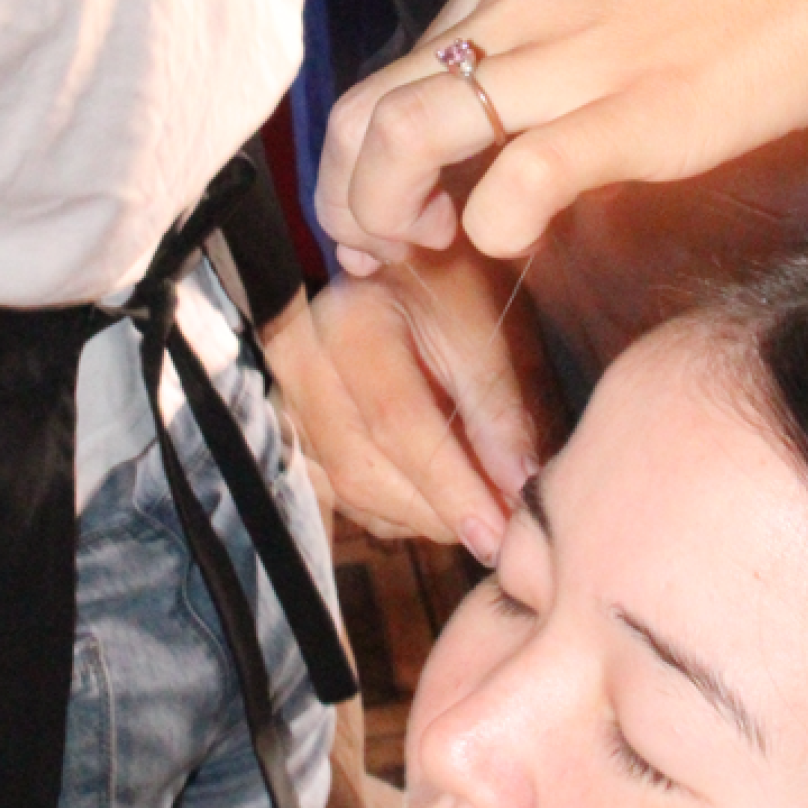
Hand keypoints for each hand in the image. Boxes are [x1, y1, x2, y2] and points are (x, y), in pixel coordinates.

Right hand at [260, 258, 554, 558]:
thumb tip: (518, 487)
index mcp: (351, 325)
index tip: (499, 533)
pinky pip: (343, 496)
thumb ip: (500, 411)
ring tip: (480, 512)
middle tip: (500, 537)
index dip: (451, 487)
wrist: (404, 271)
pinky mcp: (295, 431)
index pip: (398, 423)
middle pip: (364, 469)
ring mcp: (288, 402)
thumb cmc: (454, 292)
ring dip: (421, 517)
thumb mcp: (488, 333)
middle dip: (437, 514)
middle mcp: (301, 365)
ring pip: (352, 491)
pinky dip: (398, 510)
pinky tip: (440, 500)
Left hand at [317, 0, 807, 264]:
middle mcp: (519, 5)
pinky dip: (488, 227)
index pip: (399, 62)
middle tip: (374, 246)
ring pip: (405, 139)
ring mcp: (567, 57)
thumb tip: (552, 68)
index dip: (372, 143)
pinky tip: (508, 242)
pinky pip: (512, 183)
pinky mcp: (629, 114)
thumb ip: (574, 5)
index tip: (393, 195)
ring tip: (412, 254)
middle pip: (369, 107)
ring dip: (384, 214)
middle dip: (347, 191)